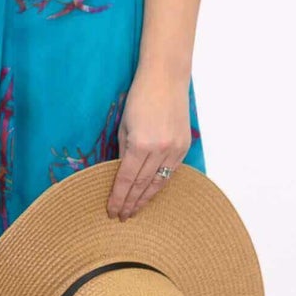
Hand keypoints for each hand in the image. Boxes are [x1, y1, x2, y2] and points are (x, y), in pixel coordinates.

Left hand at [105, 70, 192, 219]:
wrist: (166, 79)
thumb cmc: (139, 98)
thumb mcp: (124, 125)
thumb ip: (123, 151)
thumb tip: (120, 174)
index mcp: (140, 144)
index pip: (127, 179)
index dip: (118, 197)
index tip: (112, 210)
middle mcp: (160, 150)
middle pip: (143, 184)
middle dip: (131, 202)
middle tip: (122, 216)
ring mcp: (175, 149)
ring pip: (159, 181)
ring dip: (146, 198)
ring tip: (135, 211)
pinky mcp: (184, 146)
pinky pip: (171, 171)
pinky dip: (160, 184)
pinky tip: (151, 193)